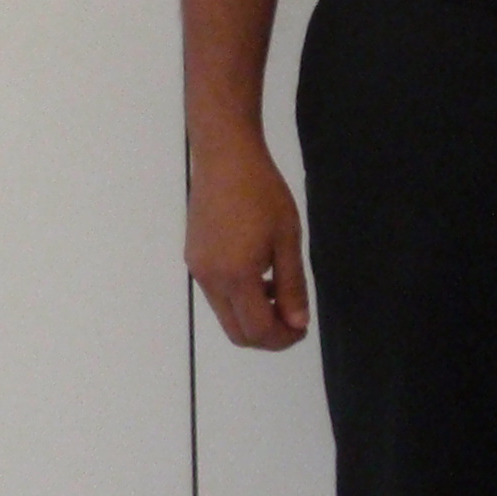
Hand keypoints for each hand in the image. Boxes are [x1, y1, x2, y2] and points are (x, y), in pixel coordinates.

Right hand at [188, 134, 310, 349]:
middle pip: (237, 331)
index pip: (257, 330)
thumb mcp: (288, 237)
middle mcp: (210, 279)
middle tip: (294, 319)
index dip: (282, 339)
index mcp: (236, 276)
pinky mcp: (193, 256)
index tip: (303, 329)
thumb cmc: (263, 191)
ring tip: (280, 288)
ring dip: (253, 314)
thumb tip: (298, 323)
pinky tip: (258, 270)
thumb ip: (293, 285)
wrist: (225, 156)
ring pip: (225, 313)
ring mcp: (198, 269)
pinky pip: (217, 292)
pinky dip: (239, 296)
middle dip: (267, 334)